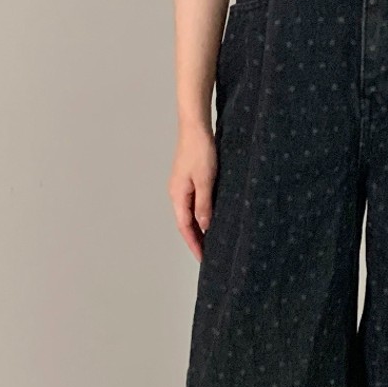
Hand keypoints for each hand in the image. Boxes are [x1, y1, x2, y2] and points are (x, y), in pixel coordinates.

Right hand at [169, 122, 217, 261]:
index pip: (185, 227)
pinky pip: (193, 204)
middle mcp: (177, 194)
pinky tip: (209, 219)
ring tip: (210, 242)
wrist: (195, 128)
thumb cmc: (200, 151)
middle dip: (196, 240)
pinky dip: (200, 215)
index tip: (203, 259)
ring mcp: (181, 187)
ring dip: (198, 229)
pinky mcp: (188, 180)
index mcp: (178, 196)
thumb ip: (204, 205)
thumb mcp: (205, 180)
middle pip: (185, 223)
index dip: (194, 244)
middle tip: (209, 255)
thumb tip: (203, 227)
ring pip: (189, 214)